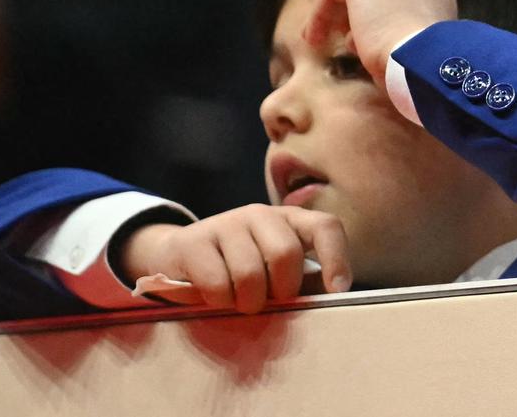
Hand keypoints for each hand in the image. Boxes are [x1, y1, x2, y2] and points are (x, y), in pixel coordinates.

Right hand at [119, 204, 351, 312]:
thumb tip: (328, 301)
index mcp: (290, 220)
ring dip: (247, 301)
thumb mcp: (274, 273)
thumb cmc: (238, 271)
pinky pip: (217, 284)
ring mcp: (226, 223)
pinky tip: (215, 298)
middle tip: (269, 302)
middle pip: (286, 254)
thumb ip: (300, 283)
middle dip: (281, 290)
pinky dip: (220, 302)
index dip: (336, 258)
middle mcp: (261, 214)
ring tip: (240, 302)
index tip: (338, 290)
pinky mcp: (194, 241)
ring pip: (250, 274)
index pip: (325, 227)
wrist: (178, 258)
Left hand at [300, 0, 460, 84]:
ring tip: (325, 40)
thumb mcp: (421, 50)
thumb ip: (407, 36)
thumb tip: (380, 43)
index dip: (381, 19)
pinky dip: (320, 12)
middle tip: (343, 39)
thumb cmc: (425, 67)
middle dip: (360, 13)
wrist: (422, 59)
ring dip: (340, 14)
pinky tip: (314, 37)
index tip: (364, 42)